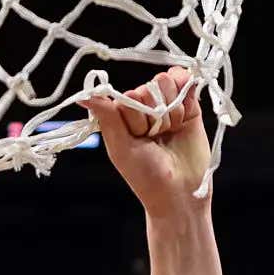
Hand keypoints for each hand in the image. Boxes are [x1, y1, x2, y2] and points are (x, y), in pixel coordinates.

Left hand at [81, 66, 212, 210]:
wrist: (181, 193)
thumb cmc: (146, 176)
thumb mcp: (121, 148)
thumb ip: (107, 117)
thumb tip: (83, 97)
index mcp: (123, 117)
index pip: (129, 95)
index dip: (137, 113)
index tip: (140, 135)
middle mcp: (144, 108)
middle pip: (149, 86)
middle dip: (156, 113)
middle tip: (158, 137)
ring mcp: (166, 105)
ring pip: (166, 82)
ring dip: (172, 109)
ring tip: (171, 131)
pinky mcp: (189, 107)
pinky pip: (186, 81)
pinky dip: (187, 90)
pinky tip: (185, 112)